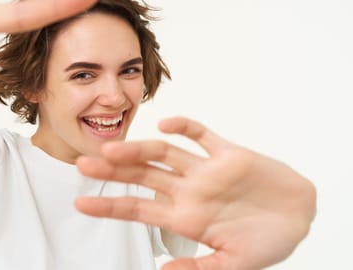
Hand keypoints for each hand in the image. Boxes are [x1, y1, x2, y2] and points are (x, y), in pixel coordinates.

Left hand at [75, 117, 315, 269]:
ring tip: (112, 149)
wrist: (300, 216)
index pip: (137, 208)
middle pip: (142, 176)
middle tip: (82, 164)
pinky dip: (185, 128)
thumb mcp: (232, 265)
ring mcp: (206, 170)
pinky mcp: (228, 153)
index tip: (80, 203)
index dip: (108, 205)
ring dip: (139, 149)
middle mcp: (189, 190)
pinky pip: (202, 135)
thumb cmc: (266, 242)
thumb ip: (198, 269)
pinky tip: (166, 125)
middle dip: (112, 171)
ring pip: (165, 155)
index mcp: (184, 217)